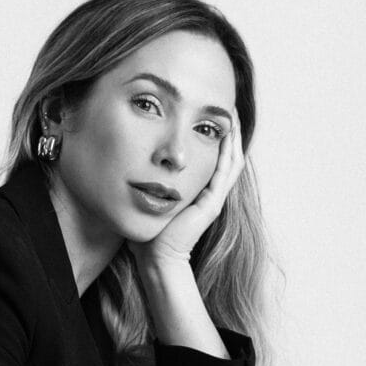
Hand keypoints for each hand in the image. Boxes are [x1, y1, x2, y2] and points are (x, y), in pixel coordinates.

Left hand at [128, 124, 244, 271]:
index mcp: (198, 193)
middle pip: (227, 157)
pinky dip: (229, 152)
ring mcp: (213, 199)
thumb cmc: (148, 233)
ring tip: (232, 116)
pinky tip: (228, 134)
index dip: (215, 138)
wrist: (155, 257)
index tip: (209, 116)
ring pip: (231, 162)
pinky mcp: (212, 204)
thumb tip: (131, 164)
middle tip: (227, 109)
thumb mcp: (149, 199)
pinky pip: (226, 172)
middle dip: (228, 133)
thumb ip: (148, 184)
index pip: (213, 159)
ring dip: (233, 138)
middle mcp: (209, 194)